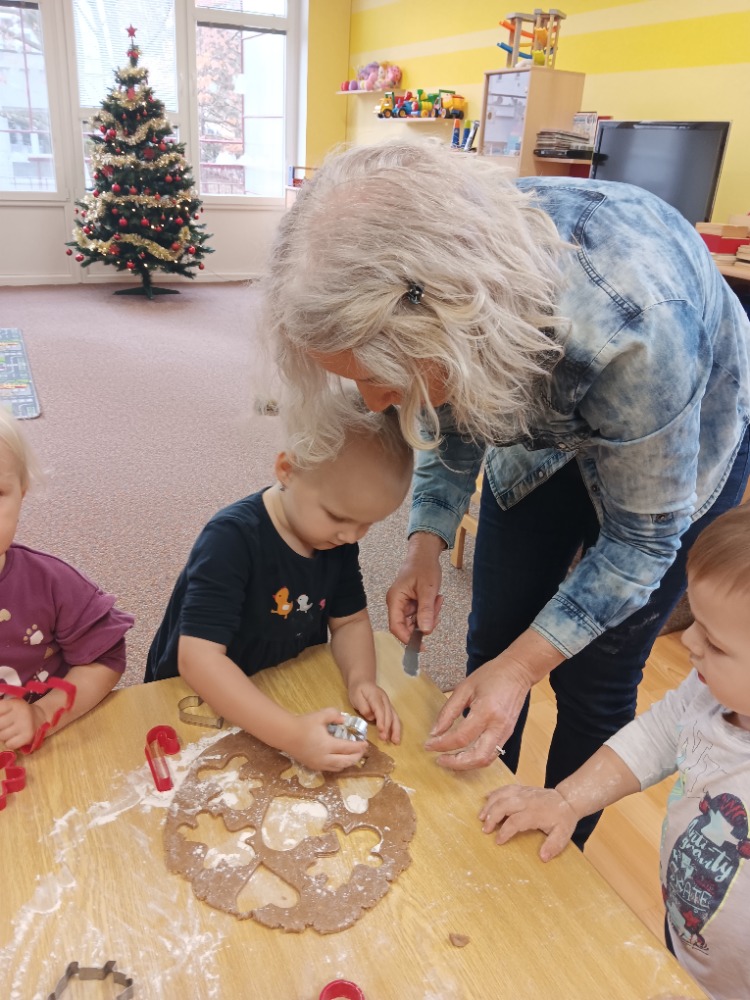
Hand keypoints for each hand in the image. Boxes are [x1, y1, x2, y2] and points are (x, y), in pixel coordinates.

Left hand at [0, 698, 43, 750]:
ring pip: (2, 736)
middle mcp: (21, 713)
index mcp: (14, 704)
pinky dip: (10, 743)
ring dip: (3, 736)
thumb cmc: (18, 713)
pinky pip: (10, 744)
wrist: (39, 718)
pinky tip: (14, 737)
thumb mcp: (10, 706)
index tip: (1, 718)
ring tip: (9, 730)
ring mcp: (25, 725)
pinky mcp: (28, 736)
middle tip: (3, 726)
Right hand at [286, 708, 367, 772]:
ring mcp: (319, 764)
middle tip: (362, 751)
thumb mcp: (320, 715)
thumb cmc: (303, 724)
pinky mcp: (314, 766)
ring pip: (339, 768)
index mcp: (327, 745)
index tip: (366, 743)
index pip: (348, 748)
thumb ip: (334, 714)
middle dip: (356, 757)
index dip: (358, 747)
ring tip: (354, 756)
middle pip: (346, 761)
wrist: (287, 735)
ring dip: (348, 763)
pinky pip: (331, 769)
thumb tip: (344, 720)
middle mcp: (324, 757)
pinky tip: (341, 759)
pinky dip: (339, 766)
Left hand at [348, 681, 401, 743]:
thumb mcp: (356, 696)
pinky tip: (395, 737)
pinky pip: (394, 718)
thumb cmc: (358, 690)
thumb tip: (371, 717)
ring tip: (396, 741)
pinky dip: (396, 728)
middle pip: (389, 714)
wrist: (363, 681)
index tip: (381, 731)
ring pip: (395, 717)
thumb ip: (363, 706)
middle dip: (388, 728)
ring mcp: (388, 704)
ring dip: (396, 729)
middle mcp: (385, 700)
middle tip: (385, 739)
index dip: (381, 721)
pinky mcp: (389, 708)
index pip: (380, 710)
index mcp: (376, 696)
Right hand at [387, 532, 444, 642]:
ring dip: (429, 616)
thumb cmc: (423, 567)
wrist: (425, 555)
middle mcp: (396, 604)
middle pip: (407, 626)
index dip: (407, 639)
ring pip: (416, 622)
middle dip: (424, 623)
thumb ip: (426, 610)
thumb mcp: (427, 589)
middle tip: (436, 611)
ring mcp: (403, 604)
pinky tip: (435, 600)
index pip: (396, 627)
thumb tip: (426, 631)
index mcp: (395, 600)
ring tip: (437, 600)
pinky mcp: (410, 604)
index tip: (421, 646)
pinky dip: (430, 612)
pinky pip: (420, 615)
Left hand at [424, 652, 533, 769]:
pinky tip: (463, 755)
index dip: (442, 745)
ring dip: (466, 765)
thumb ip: (448, 711)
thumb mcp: (464, 688)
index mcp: (486, 711)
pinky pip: (492, 754)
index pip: (461, 737)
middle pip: (477, 757)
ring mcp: (505, 733)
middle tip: (439, 760)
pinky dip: (476, 759)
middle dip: (456, 764)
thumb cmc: (491, 675)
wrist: (518, 671)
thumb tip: (435, 732)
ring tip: (449, 760)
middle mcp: (498, 726)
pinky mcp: (508, 735)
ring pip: (486, 760)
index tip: (429, 745)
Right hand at [479, 785, 577, 860]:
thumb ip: (553, 846)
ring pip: (501, 795)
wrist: (567, 799)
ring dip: (489, 805)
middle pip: (503, 805)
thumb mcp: (563, 834)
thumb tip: (543, 857)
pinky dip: (494, 793)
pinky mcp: (521, 788)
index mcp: (535, 813)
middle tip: (485, 830)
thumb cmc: (563, 818)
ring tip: (480, 817)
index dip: (505, 831)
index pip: (515, 821)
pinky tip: (485, 798)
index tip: (498, 841)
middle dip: (491, 817)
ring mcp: (522, 793)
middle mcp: (526, 801)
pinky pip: (504, 788)